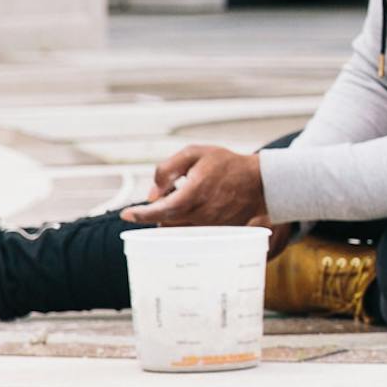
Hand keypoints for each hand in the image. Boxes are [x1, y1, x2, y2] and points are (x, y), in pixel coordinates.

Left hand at [124, 143, 271, 228]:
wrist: (260, 182)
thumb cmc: (226, 164)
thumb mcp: (195, 153)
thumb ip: (168, 169)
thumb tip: (152, 193)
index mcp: (193, 194)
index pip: (160, 210)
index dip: (140, 215)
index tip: (126, 215)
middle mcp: (199, 214)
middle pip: (165, 221)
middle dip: (160, 209)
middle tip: (173, 191)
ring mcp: (209, 227)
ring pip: (177, 228)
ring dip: (173, 216)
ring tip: (188, 197)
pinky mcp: (216, 234)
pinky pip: (192, 232)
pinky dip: (186, 222)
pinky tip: (198, 207)